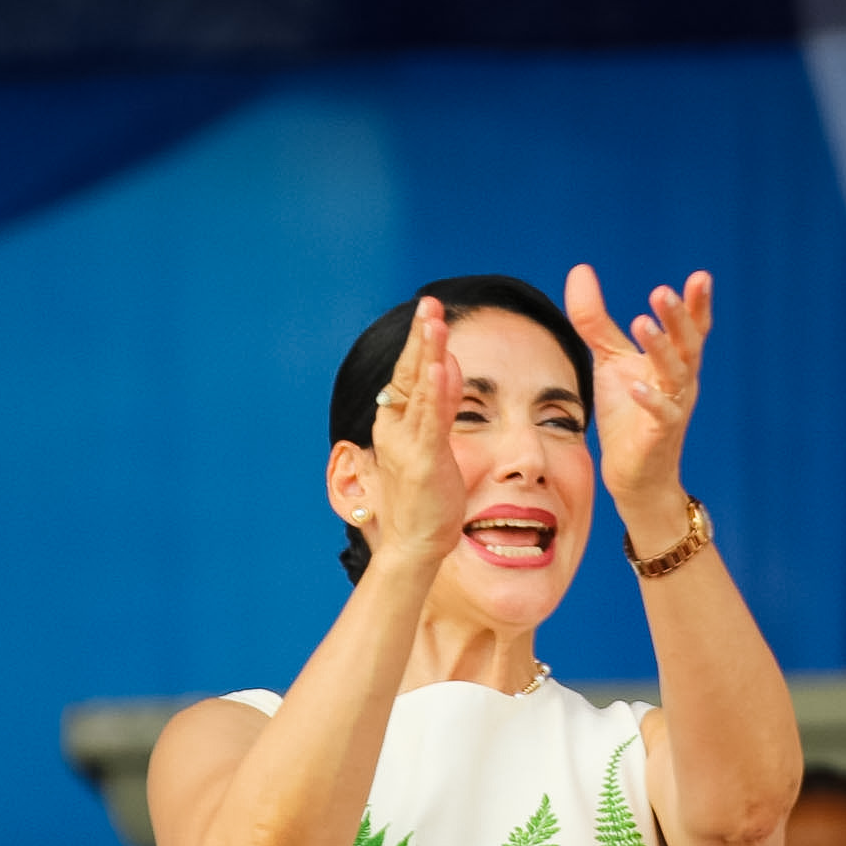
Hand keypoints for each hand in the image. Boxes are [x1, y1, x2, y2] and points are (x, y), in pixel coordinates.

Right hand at [368, 297, 466, 568]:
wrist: (415, 543)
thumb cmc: (428, 497)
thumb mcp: (437, 441)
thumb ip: (442, 404)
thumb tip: (450, 365)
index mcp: (396, 420)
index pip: (410, 372)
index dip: (421, 341)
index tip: (431, 309)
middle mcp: (395, 426)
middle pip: (410, 372)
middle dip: (421, 336)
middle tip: (428, 302)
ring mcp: (407, 443)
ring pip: (419, 389)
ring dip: (428, 353)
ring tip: (434, 322)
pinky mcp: (422, 461)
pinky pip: (430, 422)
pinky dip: (435, 393)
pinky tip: (440, 368)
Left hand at [564, 264, 711, 511]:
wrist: (634, 473)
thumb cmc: (627, 414)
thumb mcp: (609, 359)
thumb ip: (596, 319)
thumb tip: (580, 270)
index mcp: (673, 362)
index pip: (690, 328)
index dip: (697, 304)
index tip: (701, 276)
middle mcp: (680, 381)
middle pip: (687, 344)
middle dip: (677, 318)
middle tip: (663, 291)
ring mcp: (673, 408)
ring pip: (675, 375)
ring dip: (660, 349)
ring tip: (641, 323)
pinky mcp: (658, 436)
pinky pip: (660, 415)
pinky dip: (649, 400)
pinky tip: (636, 386)